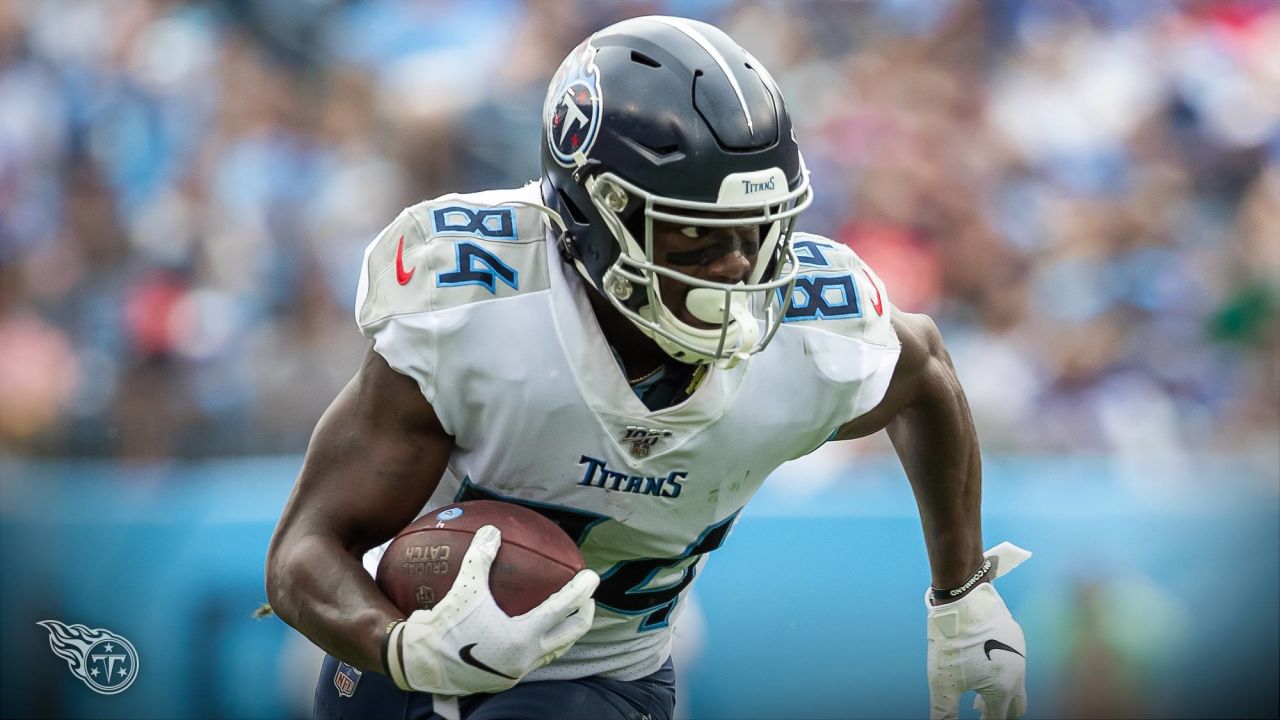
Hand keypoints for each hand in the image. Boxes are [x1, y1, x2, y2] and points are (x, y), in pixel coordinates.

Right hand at [383, 525, 598, 694]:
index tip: (592, 576)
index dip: (581, 591)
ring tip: (568, 615)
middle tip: (588, 598)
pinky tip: (534, 630)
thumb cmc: (445, 625)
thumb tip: (491, 529)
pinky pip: (534, 658)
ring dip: (565, 632)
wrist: (420, 663)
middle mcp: (526, 657)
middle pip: (570, 635)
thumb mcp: (465, 588)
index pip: (563, 609)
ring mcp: (517, 671)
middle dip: (584, 615)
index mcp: (523, 636)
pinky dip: (542, 641)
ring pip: (555, 650)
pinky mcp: (505, 678)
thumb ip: (480, 558)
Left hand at [926, 542, 1029, 719]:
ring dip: (999, 696)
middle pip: (1015, 707)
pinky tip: (981, 669)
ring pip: (1015, 685)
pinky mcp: (1016, 638)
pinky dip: (1001, 675)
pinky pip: (1014, 664)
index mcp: (1003, 690)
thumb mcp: (942, 681)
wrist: (964, 599)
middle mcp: (1018, 675)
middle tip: (981, 716)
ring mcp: (1020, 655)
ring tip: (976, 701)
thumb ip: (944, 711)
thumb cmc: (952, 641)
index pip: (998, 719)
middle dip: (999, 715)